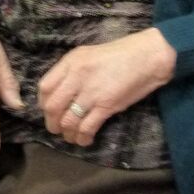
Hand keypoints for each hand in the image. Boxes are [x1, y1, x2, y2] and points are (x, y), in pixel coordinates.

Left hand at [38, 27, 176, 146]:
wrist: (150, 55)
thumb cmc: (123, 53)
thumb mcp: (91, 55)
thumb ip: (74, 71)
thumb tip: (62, 93)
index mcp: (73, 60)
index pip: (45, 87)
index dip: (43, 104)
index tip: (49, 111)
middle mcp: (77, 75)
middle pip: (52, 107)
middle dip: (52, 123)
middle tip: (59, 128)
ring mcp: (91, 91)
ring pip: (67, 121)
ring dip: (67, 134)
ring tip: (72, 136)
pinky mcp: (106, 105)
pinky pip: (86, 128)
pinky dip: (82, 138)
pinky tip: (86, 140)